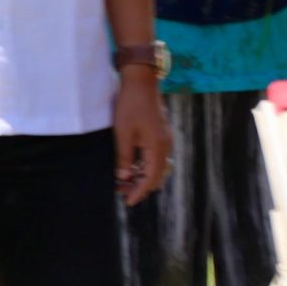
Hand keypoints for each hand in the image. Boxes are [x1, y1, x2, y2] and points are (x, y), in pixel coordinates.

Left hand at [113, 69, 171, 205]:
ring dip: (141, 176)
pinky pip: (153, 157)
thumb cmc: (130, 106)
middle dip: (139, 186)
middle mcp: (165, 147)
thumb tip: (124, 177)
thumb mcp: (123, 133)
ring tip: (122, 181)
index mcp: (158, 148)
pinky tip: (130, 167)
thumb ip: (124, 157)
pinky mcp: (159, 135)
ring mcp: (164, 140)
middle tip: (121, 193)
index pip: (151, 178)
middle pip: (155, 175)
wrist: (141, 83)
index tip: (128, 202)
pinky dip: (143, 165)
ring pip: (155, 166)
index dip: (139, 191)